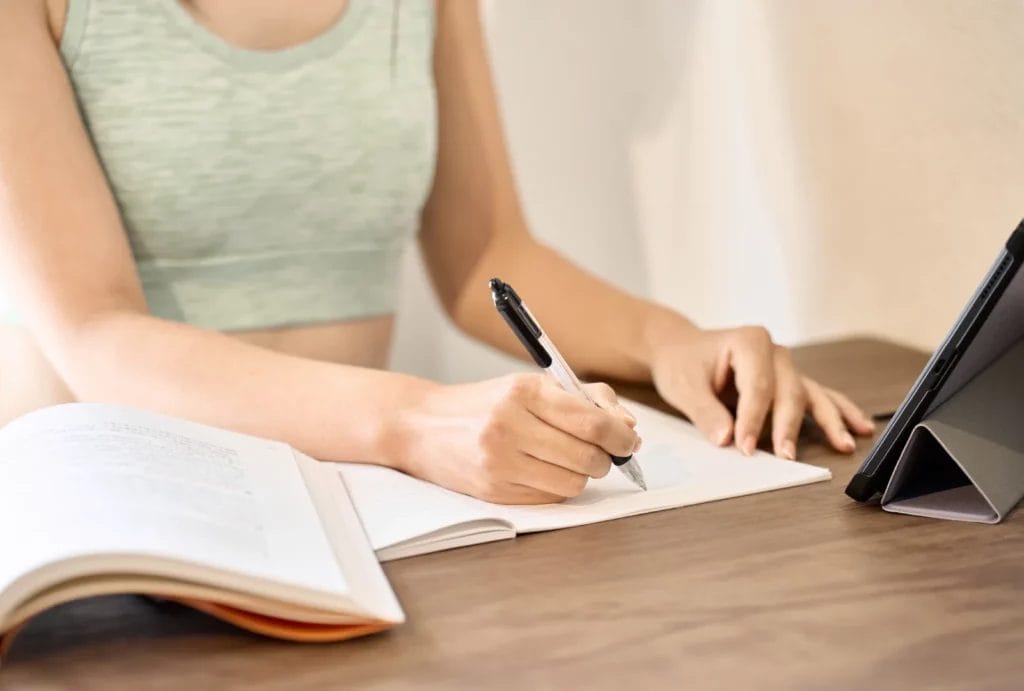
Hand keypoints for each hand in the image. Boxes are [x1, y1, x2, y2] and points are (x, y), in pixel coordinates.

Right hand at [383, 373, 638, 503]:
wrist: (422, 425)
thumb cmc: (485, 403)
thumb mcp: (530, 385)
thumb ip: (583, 398)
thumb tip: (627, 426)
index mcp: (523, 391)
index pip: (592, 422)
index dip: (621, 436)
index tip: (629, 440)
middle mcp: (509, 426)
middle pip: (587, 456)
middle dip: (605, 458)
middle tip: (604, 453)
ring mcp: (499, 462)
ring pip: (572, 482)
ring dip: (582, 474)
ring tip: (569, 460)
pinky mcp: (493, 491)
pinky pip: (549, 497)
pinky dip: (557, 486)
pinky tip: (543, 471)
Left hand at [648, 322, 874, 458]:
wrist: (681, 350)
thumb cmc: (682, 363)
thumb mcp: (683, 386)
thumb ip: (705, 412)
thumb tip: (726, 439)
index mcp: (749, 342)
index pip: (757, 386)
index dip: (752, 419)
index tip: (743, 447)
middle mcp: (774, 351)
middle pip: (788, 392)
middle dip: (786, 426)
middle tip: (785, 456)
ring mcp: (785, 366)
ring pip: (810, 394)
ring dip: (829, 420)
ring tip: (844, 443)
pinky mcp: (789, 381)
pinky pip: (818, 396)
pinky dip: (838, 411)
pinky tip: (859, 426)